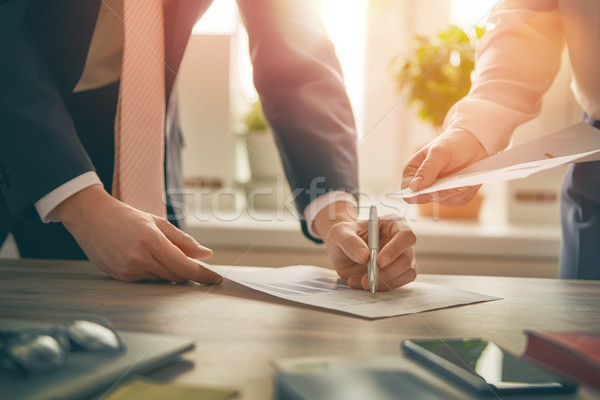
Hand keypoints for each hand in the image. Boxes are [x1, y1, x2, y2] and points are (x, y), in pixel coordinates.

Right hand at [55, 185, 221, 283]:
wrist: (90, 217)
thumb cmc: (125, 217)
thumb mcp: (157, 222)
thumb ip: (183, 241)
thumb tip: (206, 254)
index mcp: (151, 240)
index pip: (184, 266)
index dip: (202, 275)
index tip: (216, 279)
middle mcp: (139, 257)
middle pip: (175, 275)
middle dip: (187, 272)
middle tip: (193, 264)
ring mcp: (128, 270)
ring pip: (162, 279)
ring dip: (169, 271)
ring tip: (158, 253)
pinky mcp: (120, 277)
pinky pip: (147, 280)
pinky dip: (153, 272)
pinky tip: (144, 258)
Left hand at [313, 202, 416, 291]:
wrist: (341, 251)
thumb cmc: (344, 236)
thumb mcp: (339, 233)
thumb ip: (348, 240)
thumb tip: (364, 256)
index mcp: (393, 224)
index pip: (405, 235)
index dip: (395, 249)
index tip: (379, 261)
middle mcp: (401, 242)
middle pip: (407, 259)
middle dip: (388, 272)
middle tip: (368, 279)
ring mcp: (401, 259)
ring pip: (406, 273)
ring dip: (385, 282)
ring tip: (362, 282)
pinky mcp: (397, 274)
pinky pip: (397, 284)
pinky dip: (380, 287)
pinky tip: (360, 283)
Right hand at [402, 128, 488, 206]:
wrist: (471, 144)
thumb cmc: (451, 143)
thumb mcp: (438, 152)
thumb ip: (427, 169)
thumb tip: (414, 186)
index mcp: (412, 174)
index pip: (409, 194)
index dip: (418, 196)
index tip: (432, 192)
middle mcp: (424, 186)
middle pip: (429, 199)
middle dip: (444, 192)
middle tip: (458, 184)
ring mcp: (438, 193)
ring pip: (446, 201)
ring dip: (457, 190)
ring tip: (466, 178)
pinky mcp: (454, 197)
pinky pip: (460, 200)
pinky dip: (466, 190)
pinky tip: (470, 180)